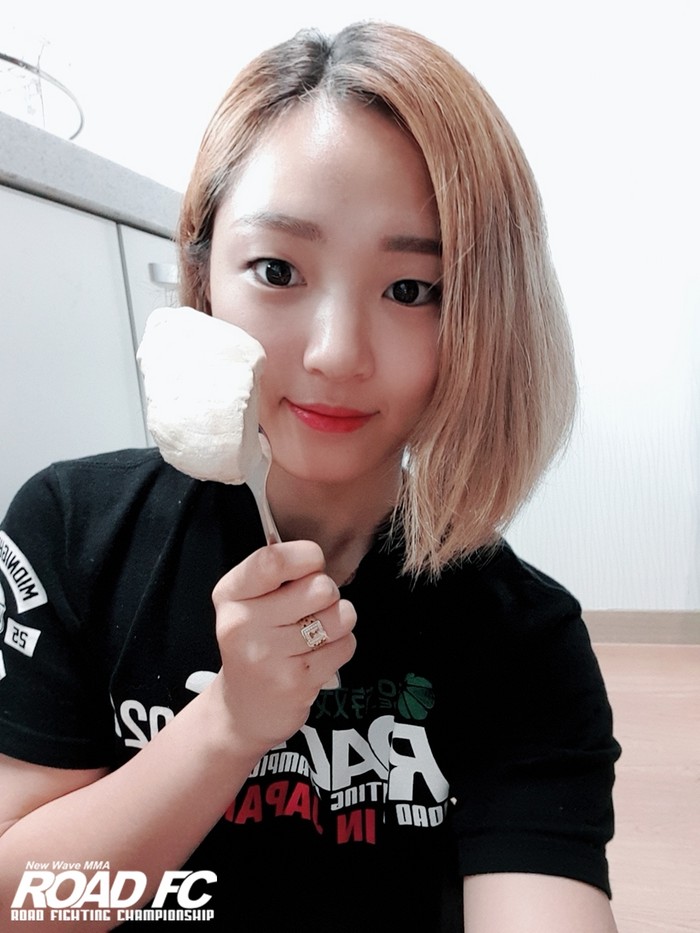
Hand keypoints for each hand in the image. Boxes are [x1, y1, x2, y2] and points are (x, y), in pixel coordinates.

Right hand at [210, 540, 355, 755]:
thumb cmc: (257, 643)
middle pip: (319, 587)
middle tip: (313, 607)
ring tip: (318, 631)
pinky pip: (345, 645)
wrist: (244, 709)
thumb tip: (317, 559)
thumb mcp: (249, 602)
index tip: (313, 563)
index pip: (273, 560)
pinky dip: (341, 646)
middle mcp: (242, 624)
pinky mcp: (295, 682)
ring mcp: (268, 656)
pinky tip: (319, 655)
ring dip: (339, 620)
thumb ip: (277, 575)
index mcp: (230, 595)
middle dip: (328, 592)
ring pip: (339, 616)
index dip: (306, 555)